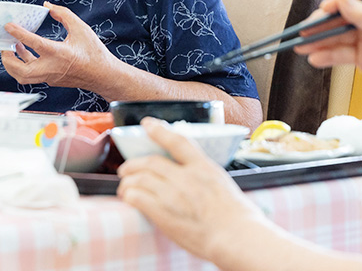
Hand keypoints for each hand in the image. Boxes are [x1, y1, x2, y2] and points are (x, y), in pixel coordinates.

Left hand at [0, 2, 118, 88]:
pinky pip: (32, 75)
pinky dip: (24, 65)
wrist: (103, 75)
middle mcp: (52, 68)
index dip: (19, 33)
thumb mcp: (81, 29)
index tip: (8, 26)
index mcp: (59, 53)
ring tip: (12, 48)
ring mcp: (50, 77)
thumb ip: (64, 15)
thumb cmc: (94, 53)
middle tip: (4, 45)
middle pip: (21, 71)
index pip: (34, 43)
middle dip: (8, 58)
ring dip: (13, 64)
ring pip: (23, 77)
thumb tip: (48, 6)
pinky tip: (26, 53)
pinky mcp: (51, 80)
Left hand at [117, 118, 268, 261]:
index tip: (148, 124)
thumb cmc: (236, 215)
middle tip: (126, 168)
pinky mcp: (164, 213)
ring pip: (140, 178)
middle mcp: (185, 177)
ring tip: (124, 186)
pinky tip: (129, 198)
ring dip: (128, 181)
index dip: (160, 130)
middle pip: (151, 162)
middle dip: (134, 163)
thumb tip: (191, 174)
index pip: (177, 141)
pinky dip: (131, 195)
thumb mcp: (223, 182)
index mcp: (203, 167)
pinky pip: (138, 198)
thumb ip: (204, 175)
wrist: (235, 236)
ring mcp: (173, 194)